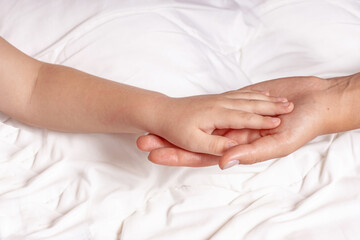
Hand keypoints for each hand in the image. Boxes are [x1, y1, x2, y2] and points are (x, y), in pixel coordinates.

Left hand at [137, 76, 334, 167]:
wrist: (318, 103)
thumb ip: (249, 152)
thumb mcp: (276, 143)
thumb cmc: (303, 126)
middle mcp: (232, 134)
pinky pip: (213, 108)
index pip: (203, 155)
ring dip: (178, 127)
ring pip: (199, 126)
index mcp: (238, 145)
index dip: (179, 155)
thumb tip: (222, 162)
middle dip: (170, 143)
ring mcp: (233, 117)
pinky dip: (198, 111)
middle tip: (143, 142)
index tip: (155, 154)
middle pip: (196, 142)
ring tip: (152, 126)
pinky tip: (183, 109)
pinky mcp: (237, 101)